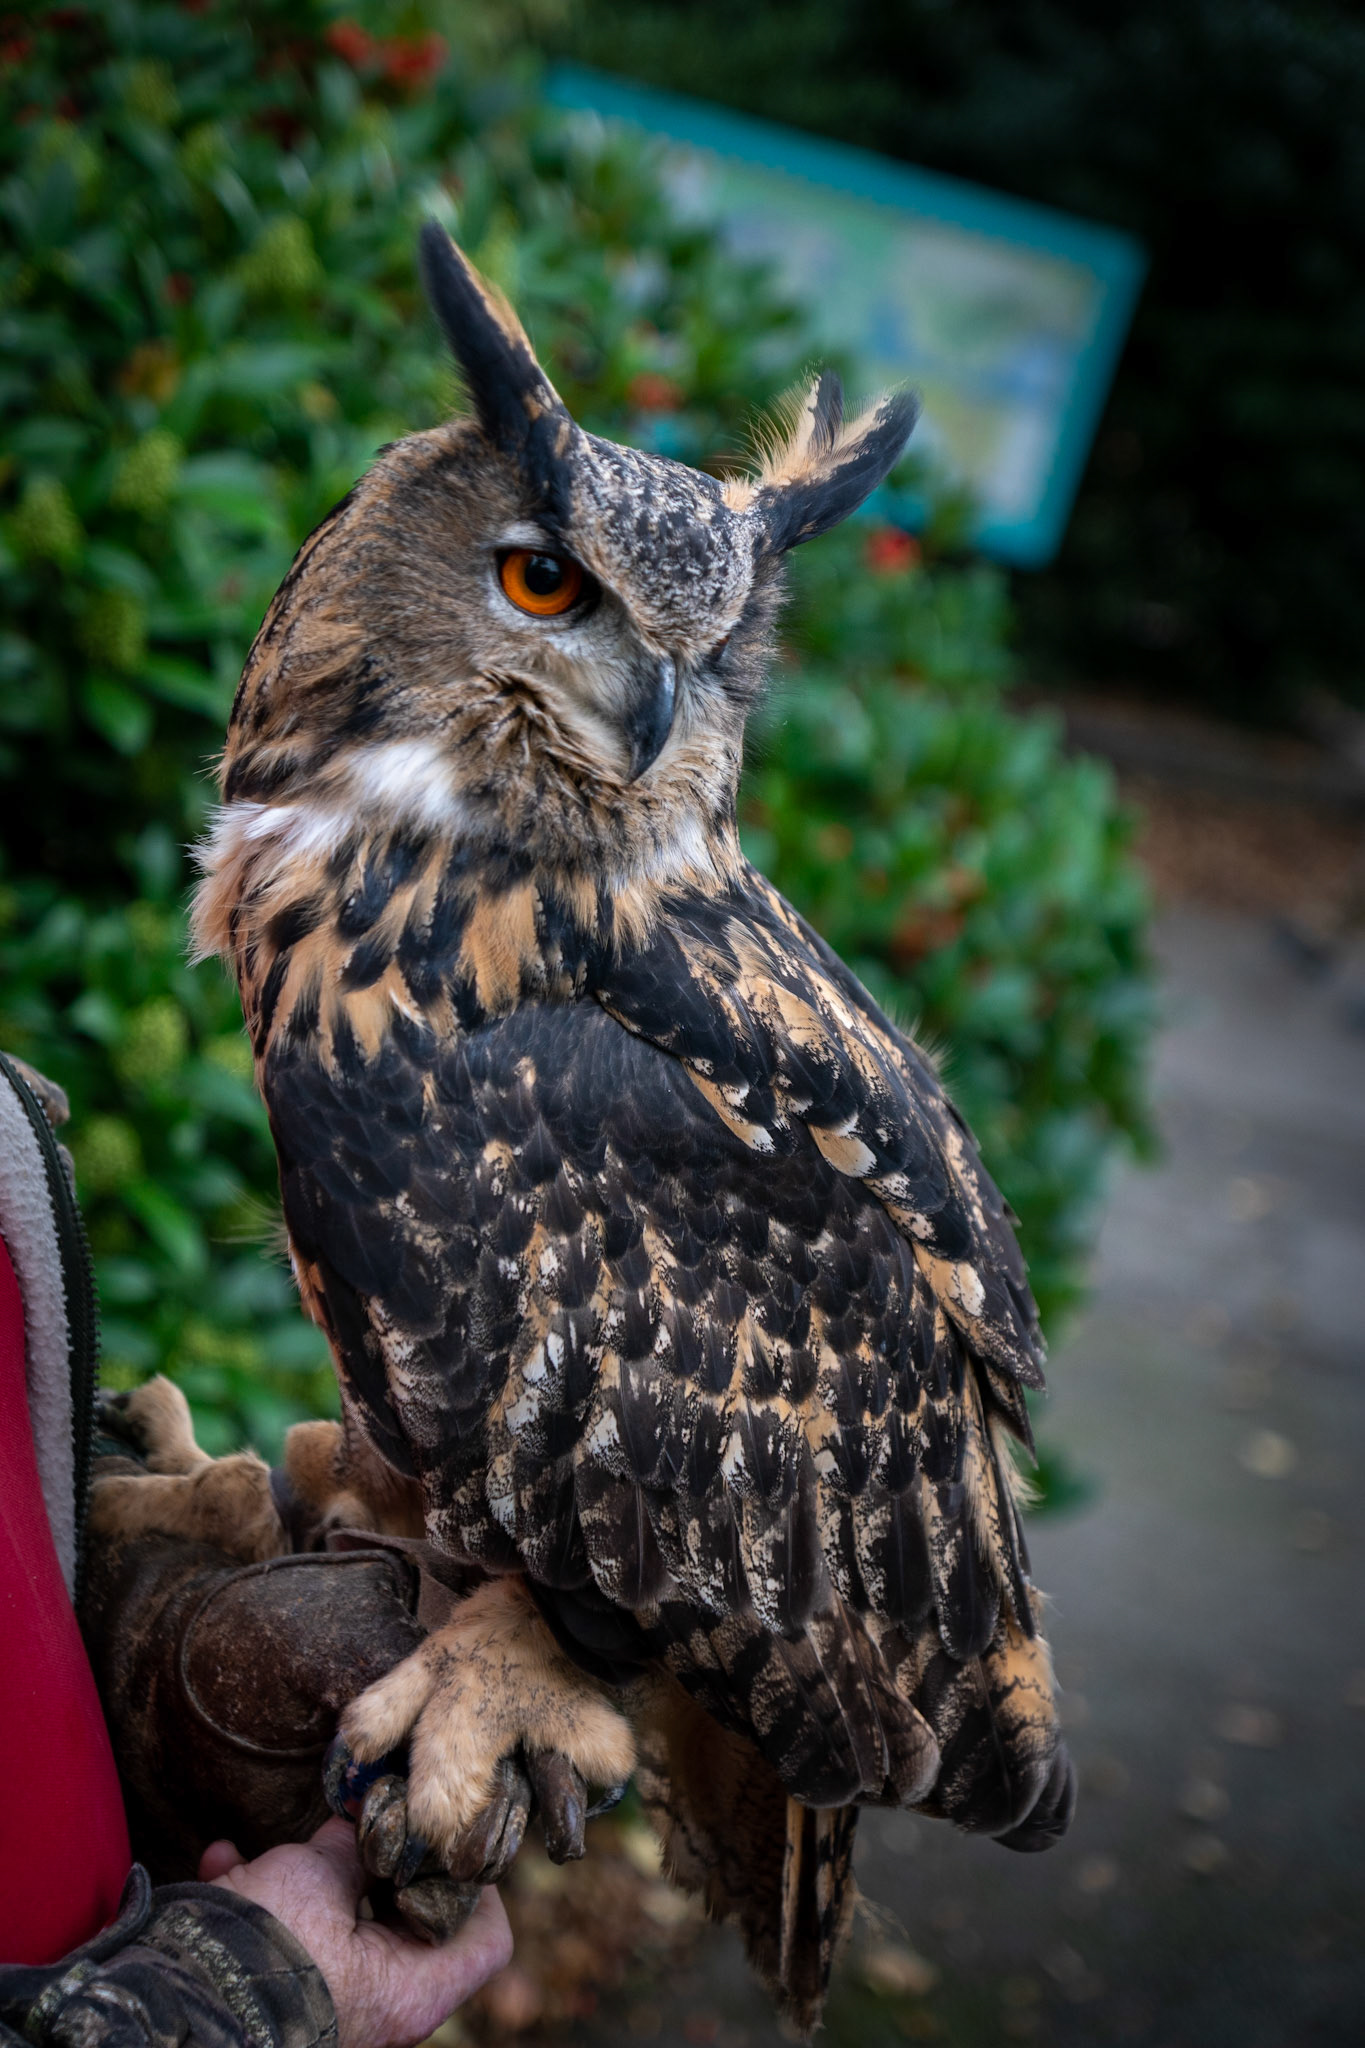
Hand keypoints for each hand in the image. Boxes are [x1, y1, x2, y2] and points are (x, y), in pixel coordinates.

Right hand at [200, 1818, 511, 2047]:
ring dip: (311, 1876)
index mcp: (408, 1992)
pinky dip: (262, 1900)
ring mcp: (328, 2007)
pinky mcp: (279, 1999)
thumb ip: (355, 1846)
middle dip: (382, 1866)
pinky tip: (224, 1861)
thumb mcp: (321, 1877)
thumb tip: (366, 1824)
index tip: (446, 1836)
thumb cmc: (267, 1946)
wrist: (174, 2003)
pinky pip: (287, 1944)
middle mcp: (378, 2011)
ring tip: (278, 1842)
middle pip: (410, 1926)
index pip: (487, 1943)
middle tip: (366, 1820)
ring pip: (342, 1928)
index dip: (478, 1886)